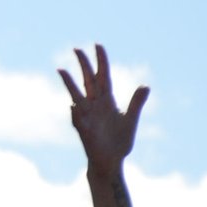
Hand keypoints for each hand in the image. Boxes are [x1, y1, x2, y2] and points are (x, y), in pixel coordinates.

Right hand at [58, 43, 149, 171]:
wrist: (111, 161)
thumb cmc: (119, 142)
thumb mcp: (131, 119)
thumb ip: (136, 102)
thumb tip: (145, 85)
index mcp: (107, 100)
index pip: (103, 76)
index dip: (101, 61)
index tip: (98, 45)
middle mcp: (95, 105)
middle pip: (88, 81)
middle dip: (83, 65)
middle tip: (76, 49)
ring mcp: (87, 116)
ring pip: (77, 95)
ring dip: (69, 83)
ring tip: (61, 70)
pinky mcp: (84, 130)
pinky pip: (78, 119)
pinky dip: (75, 113)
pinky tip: (73, 106)